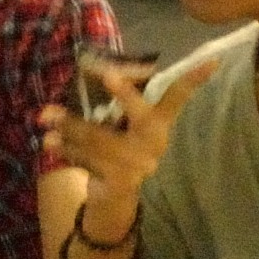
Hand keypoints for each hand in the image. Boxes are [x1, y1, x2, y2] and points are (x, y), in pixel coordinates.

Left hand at [37, 55, 208, 216]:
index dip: (194, 79)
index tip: (213, 60)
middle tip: (107, 74)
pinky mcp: (120, 182)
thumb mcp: (122, 128)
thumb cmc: (118, 150)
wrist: (115, 199)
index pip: (177, 97)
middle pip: (141, 114)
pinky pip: (88, 160)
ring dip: (70, 126)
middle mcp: (154, 143)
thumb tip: (82, 74)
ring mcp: (139, 165)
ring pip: (101, 138)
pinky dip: (66, 149)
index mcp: (158, 125)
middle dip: (124, 94)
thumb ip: (110, 107)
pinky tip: (49, 142)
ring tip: (46, 114)